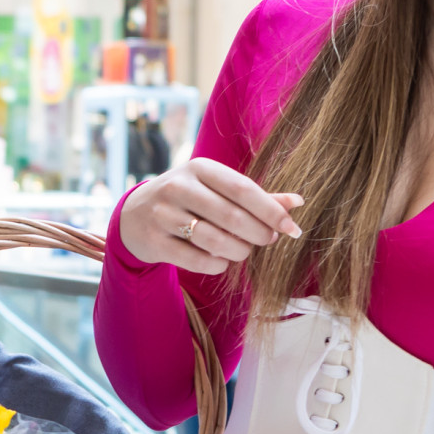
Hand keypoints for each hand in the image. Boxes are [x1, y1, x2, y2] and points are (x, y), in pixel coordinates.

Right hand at [117, 158, 304, 273]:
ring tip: (243, 250)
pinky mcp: (154, 242)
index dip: (271, 211)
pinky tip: (221, 260)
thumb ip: (257, 196)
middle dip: (258, 234)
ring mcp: (163, 215)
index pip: (243, 189)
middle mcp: (178, 188)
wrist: (135, 215)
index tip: (292, 228)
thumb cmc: (188, 200)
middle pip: (232, 216)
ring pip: (215, 240)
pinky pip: (198, 260)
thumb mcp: (217, 189)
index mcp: (199, 169)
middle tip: (268, 240)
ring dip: (239, 251)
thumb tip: (298, 202)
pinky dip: (218, 264)